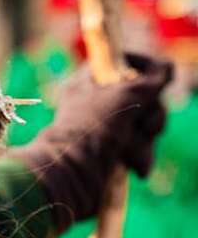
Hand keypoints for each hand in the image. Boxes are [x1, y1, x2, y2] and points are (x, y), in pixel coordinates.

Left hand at [12, 53, 173, 232]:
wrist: (74, 175)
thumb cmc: (97, 128)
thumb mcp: (129, 93)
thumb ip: (153, 77)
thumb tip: (164, 68)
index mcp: (87, 81)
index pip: (122, 61)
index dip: (145, 69)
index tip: (155, 80)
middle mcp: (94, 103)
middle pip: (143, 96)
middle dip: (151, 113)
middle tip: (144, 125)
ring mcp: (103, 128)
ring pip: (144, 124)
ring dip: (145, 139)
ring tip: (130, 151)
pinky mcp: (110, 153)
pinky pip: (139, 147)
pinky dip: (141, 156)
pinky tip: (134, 167)